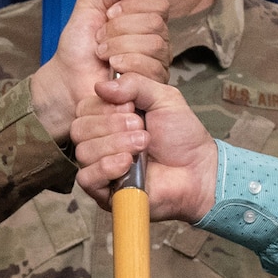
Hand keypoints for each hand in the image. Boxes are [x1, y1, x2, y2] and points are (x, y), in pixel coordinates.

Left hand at [29, 0, 168, 139]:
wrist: (67, 77)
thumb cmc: (79, 45)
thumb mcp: (90, 2)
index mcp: (146, 20)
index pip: (159, 4)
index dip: (131, 7)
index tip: (108, 15)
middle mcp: (157, 41)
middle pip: (156, 23)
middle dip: (120, 28)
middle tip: (100, 38)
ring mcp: (158, 64)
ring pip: (154, 45)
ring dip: (119, 47)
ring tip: (103, 55)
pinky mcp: (152, 86)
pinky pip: (151, 68)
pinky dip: (125, 64)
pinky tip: (112, 70)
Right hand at [70, 75, 217, 218]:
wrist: (197, 169)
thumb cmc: (181, 136)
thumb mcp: (163, 98)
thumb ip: (135, 84)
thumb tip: (100, 86)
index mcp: (108, 119)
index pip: (85, 108)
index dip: (105, 106)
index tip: (133, 108)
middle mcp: (100, 142)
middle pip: (79, 129)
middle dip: (112, 125)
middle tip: (141, 129)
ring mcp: (101, 168)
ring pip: (83, 152)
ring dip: (115, 145)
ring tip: (143, 145)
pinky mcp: (104, 192)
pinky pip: (87, 178)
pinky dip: (106, 167)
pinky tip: (127, 164)